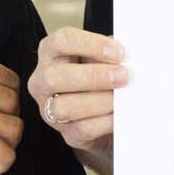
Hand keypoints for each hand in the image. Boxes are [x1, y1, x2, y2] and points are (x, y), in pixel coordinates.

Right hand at [32, 25, 125, 161]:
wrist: (104, 112)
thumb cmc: (99, 78)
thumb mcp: (100, 59)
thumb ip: (110, 55)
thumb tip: (131, 56)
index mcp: (51, 53)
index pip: (62, 40)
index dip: (90, 44)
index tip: (118, 52)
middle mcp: (42, 81)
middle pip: (54, 76)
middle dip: (93, 76)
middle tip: (122, 76)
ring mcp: (50, 110)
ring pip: (64, 106)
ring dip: (99, 101)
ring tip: (120, 98)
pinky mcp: (68, 134)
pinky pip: (83, 128)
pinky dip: (105, 121)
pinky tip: (119, 115)